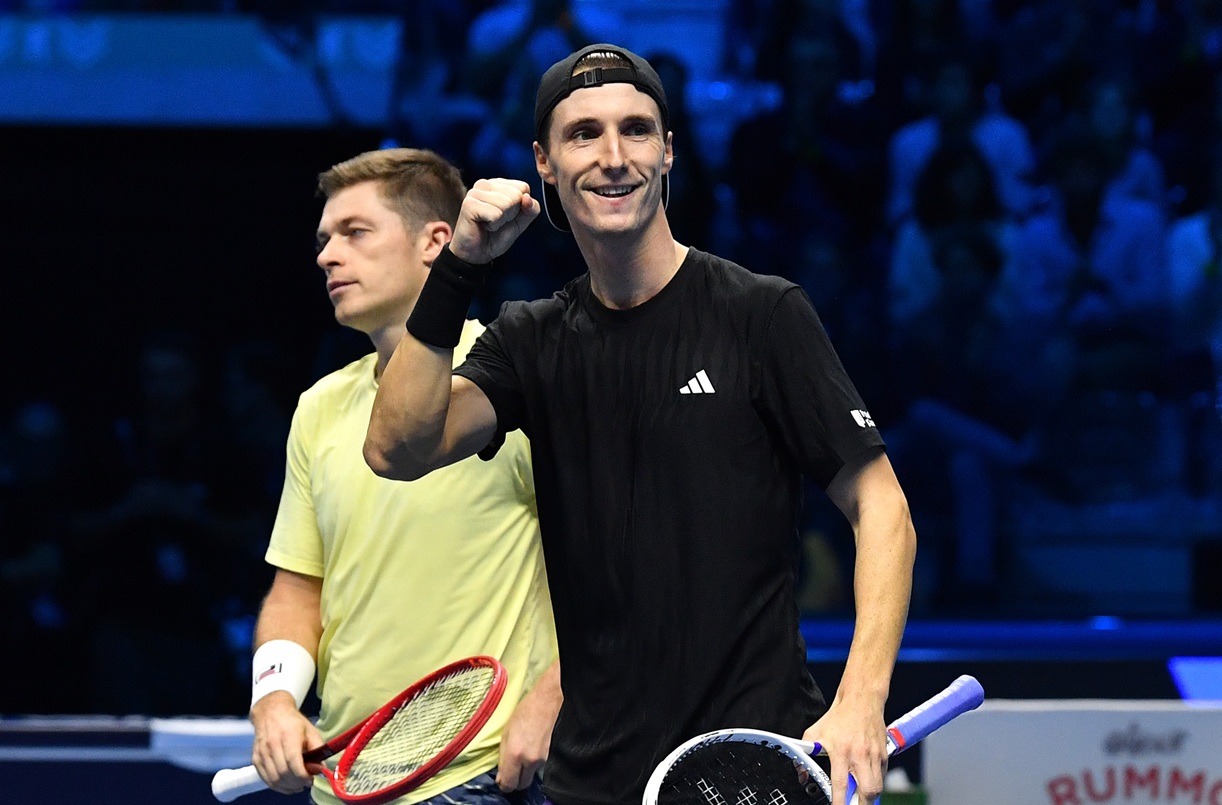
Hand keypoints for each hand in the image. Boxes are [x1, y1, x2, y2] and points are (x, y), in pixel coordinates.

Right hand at [249, 691, 324, 794]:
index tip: (311, 780)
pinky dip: (276, 785)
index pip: (293, 762)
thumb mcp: (310, 730)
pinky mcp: (255, 758)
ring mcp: (262, 752)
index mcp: (288, 735)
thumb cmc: (293, 722)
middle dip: (297, 783)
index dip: (303, 776)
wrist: (271, 712)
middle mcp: (272, 743)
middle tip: (306, 783)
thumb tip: (322, 768)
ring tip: (298, 785)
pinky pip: (265, 778)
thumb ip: (318, 749)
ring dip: (287, 787)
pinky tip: (286, 785)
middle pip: (283, 772)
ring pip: (274, 778)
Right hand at [450, 178, 539, 264]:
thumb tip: (528, 198)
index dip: (520, 207)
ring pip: (506, 203)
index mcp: (498, 184)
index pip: (523, 187)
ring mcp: (475, 192)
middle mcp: (485, 184)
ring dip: (501, 220)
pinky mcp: (469, 204)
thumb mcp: (521, 222)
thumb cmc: (495, 236)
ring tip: (489, 223)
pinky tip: (483, 226)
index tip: (505, 215)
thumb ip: (531, 209)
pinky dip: (493, 225)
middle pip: (516, 195)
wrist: (477, 254)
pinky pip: (496, 214)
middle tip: (496, 221)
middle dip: (511, 214)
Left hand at [495, 663, 560, 790]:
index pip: (509, 784)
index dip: (504, 784)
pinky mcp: (550, 756)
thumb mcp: (506, 734)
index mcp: (515, 754)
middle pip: (521, 785)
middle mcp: (530, 760)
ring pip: (530, 776)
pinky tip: (530, 750)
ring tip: (521, 754)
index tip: (501, 779)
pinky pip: (538, 768)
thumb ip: (502, 758)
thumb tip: (501, 778)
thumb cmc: (524, 713)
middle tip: (510, 770)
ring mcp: (542, 760)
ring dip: (524, 772)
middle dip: (514, 781)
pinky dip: (532, 765)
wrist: (547, 702)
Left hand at [802, 701, 887, 804]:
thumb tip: (801, 774)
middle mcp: (860, 755)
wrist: (862, 699)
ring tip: (860, 800)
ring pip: (877, 787)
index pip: (840, 784)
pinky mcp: (885, 755)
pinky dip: (876, 784)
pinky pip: (882, 777)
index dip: (839, 802)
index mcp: (841, 750)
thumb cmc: (839, 717)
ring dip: (868, 797)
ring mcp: (875, 755)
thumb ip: (805, 754)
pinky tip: (866, 783)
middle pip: (868, 790)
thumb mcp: (815, 733)